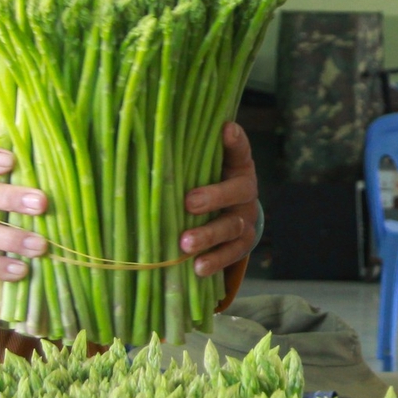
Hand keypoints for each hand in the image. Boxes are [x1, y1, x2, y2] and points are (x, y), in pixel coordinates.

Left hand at [178, 122, 259, 278]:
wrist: (229, 215)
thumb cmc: (206, 183)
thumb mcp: (202, 167)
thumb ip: (188, 155)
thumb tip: (152, 137)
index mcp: (238, 166)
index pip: (240, 149)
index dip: (235, 140)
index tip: (225, 130)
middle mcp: (246, 191)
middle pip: (237, 191)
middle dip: (214, 197)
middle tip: (190, 203)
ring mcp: (245, 219)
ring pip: (232, 227)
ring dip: (208, 235)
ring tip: (185, 243)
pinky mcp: (242, 244)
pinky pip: (231, 254)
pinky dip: (215, 261)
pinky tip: (197, 268)